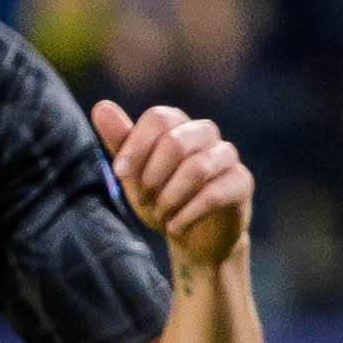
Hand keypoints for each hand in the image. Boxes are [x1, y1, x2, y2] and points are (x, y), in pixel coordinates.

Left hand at [94, 101, 252, 268]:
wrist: (192, 236)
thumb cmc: (160, 197)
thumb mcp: (133, 173)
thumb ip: (119, 141)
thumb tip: (101, 106)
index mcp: (178, 124)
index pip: (158, 118)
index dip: (136, 145)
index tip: (120, 173)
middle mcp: (205, 132)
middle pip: (175, 142)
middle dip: (152, 176)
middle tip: (144, 199)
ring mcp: (226, 156)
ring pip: (196, 168)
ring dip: (170, 198)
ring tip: (160, 215)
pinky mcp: (242, 182)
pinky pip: (214, 194)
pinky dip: (187, 214)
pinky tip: (175, 227)